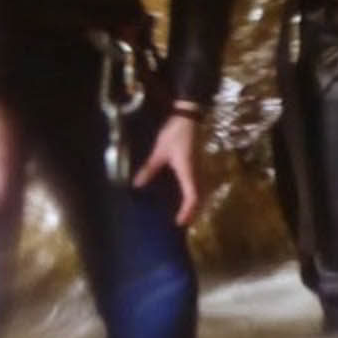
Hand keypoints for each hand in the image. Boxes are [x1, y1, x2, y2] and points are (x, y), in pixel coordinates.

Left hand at [133, 112, 200, 226]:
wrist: (189, 115)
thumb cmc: (175, 133)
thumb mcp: (160, 151)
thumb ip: (150, 168)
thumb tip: (137, 184)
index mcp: (188, 171)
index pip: (192, 197)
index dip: (187, 211)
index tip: (180, 223)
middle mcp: (196, 171)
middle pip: (199, 197)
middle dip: (193, 211)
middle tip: (182, 222)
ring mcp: (199, 166)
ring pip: (200, 189)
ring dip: (193, 202)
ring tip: (184, 212)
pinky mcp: (197, 161)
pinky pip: (197, 181)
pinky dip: (192, 192)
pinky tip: (183, 192)